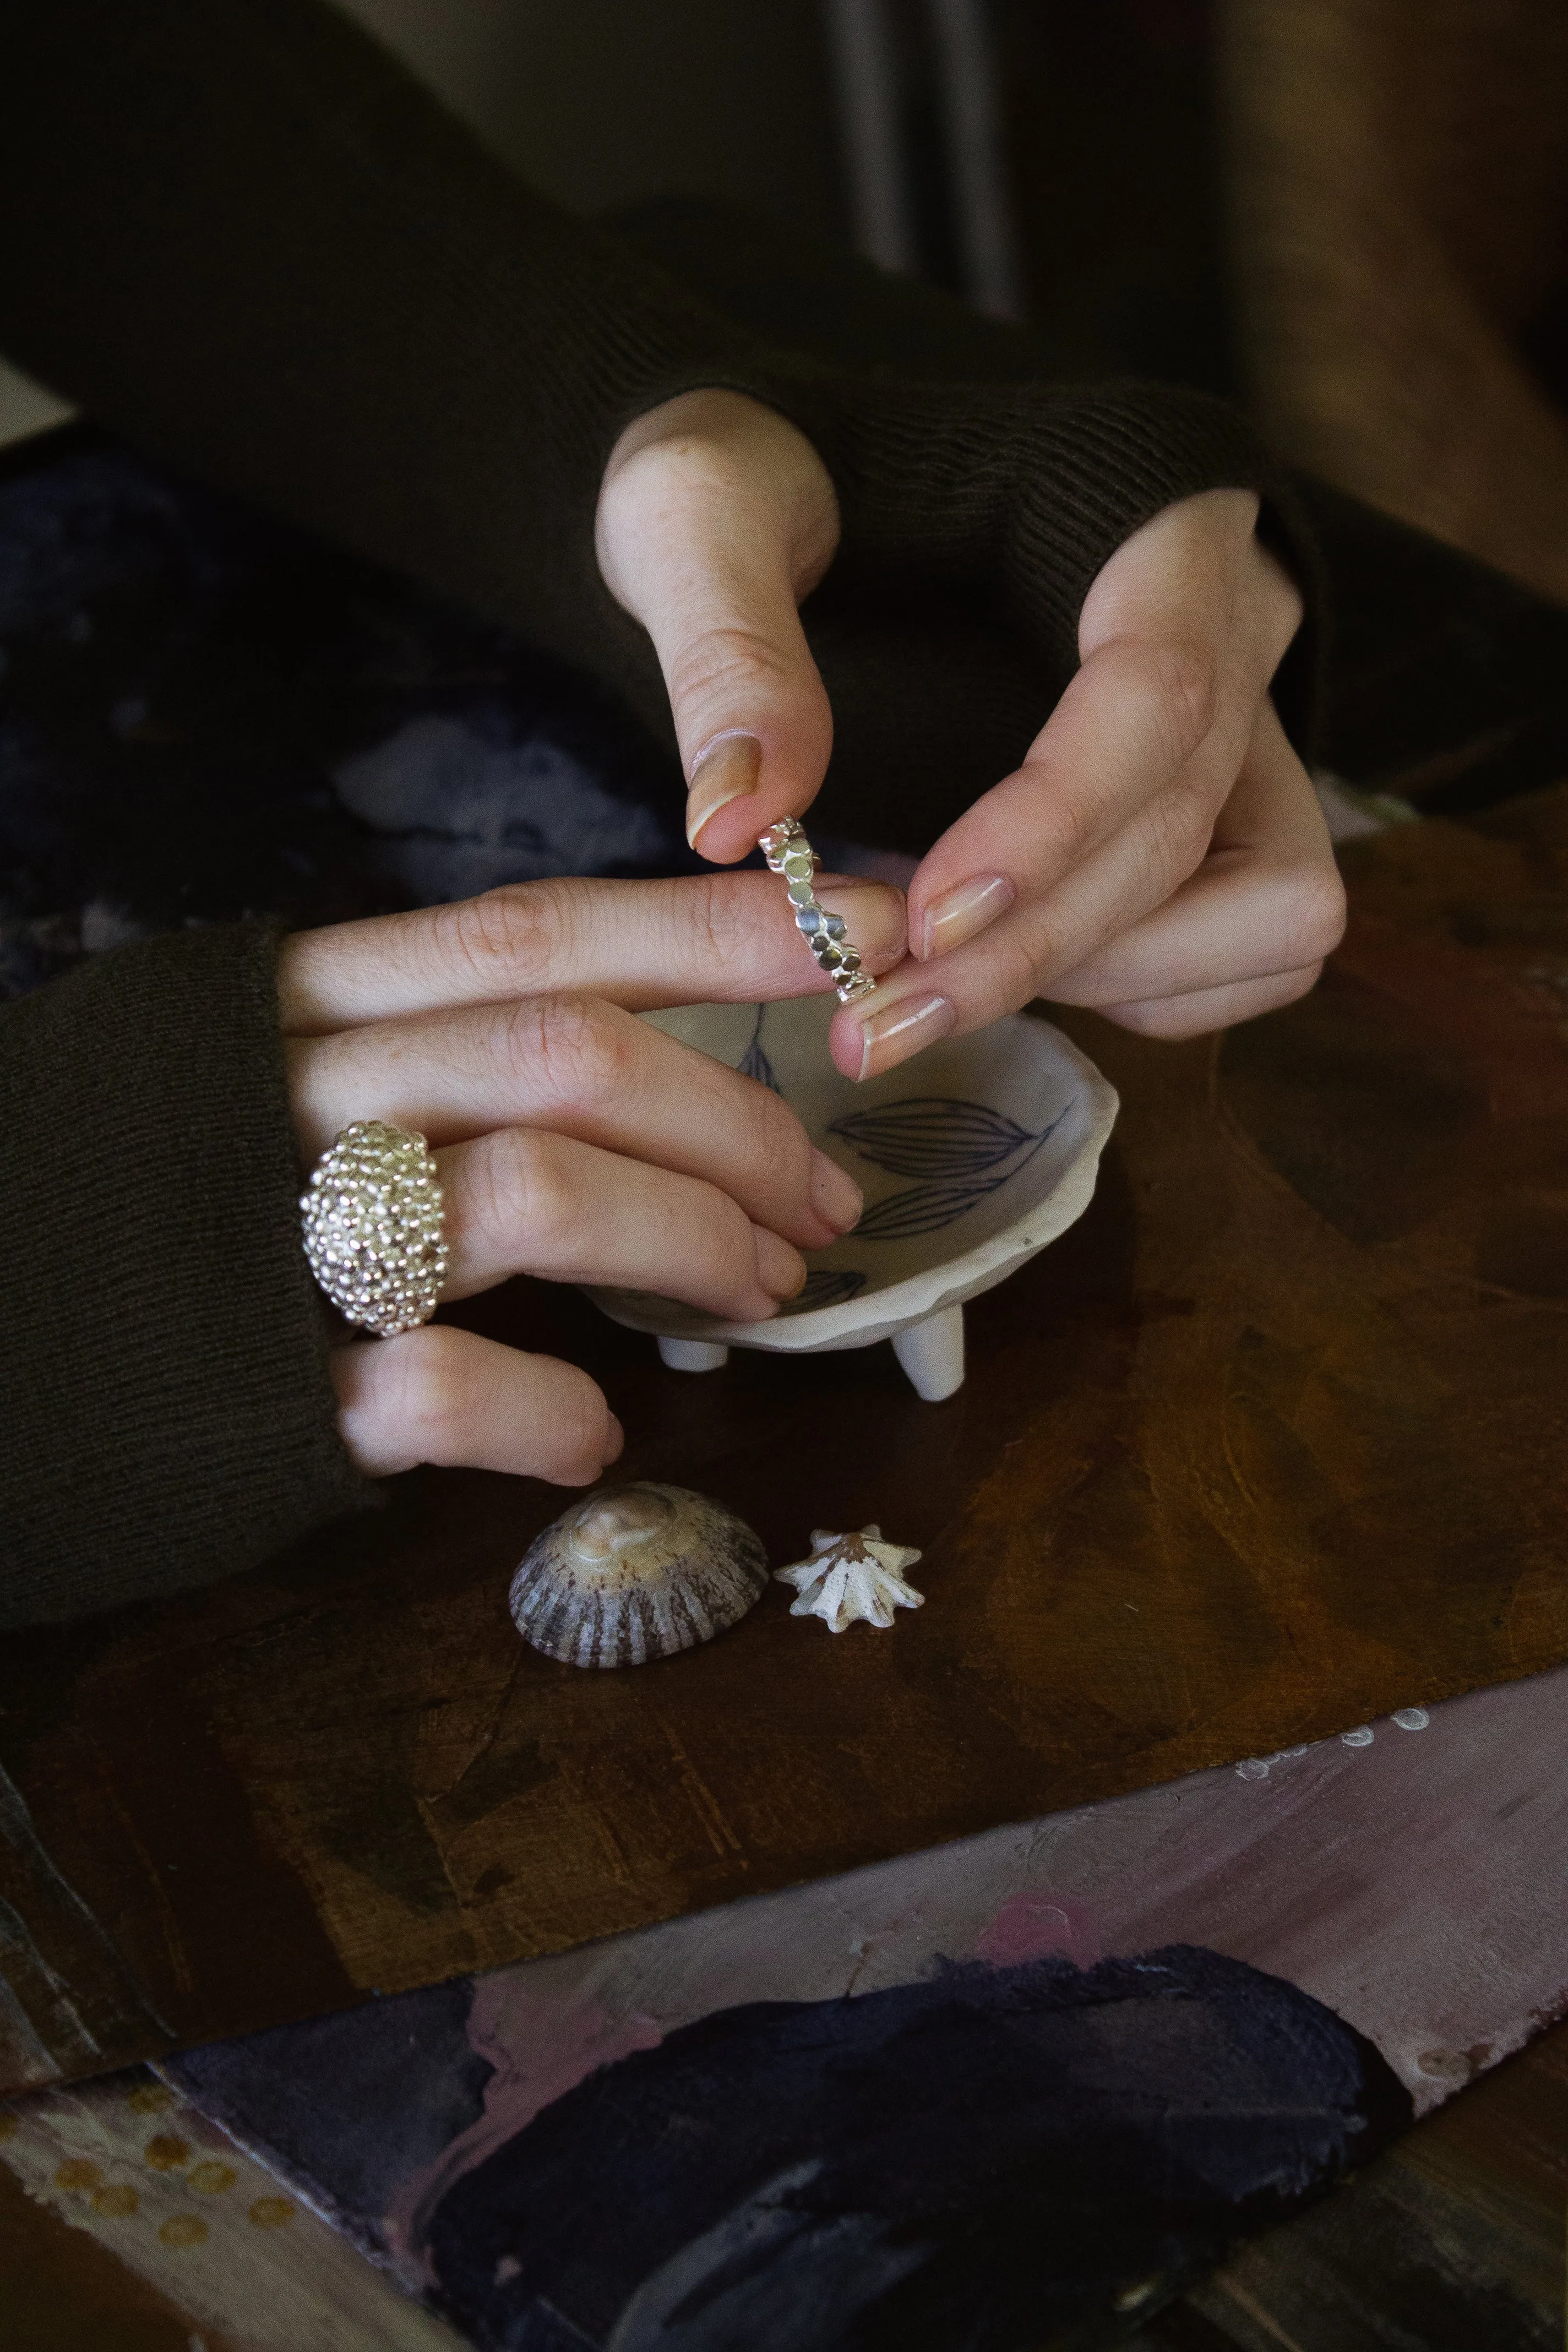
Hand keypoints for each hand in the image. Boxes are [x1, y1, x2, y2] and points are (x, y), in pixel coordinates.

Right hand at [278, 869, 903, 1483]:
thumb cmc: (156, 1197)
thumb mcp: (278, 1076)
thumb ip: (422, 1051)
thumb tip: (636, 1064)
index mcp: (304, 1004)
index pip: (533, 936)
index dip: (710, 928)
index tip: (861, 930)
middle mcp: (296, 1096)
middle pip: (565, 1058)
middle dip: (734, 1121)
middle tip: (826, 1197)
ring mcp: (272, 1239)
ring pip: (528, 1196)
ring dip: (685, 1243)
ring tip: (759, 1292)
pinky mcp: (256, 1390)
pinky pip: (434, 1384)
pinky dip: (544, 1408)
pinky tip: (591, 1430)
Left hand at [597, 397, 1344, 1076]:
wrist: (803, 489)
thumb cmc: (765, 472)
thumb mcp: (698, 506)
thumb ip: (721, 644)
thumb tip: (738, 822)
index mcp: (1140, 512)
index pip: (1157, 690)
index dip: (1055, 825)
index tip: (924, 918)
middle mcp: (1229, 617)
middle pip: (1190, 823)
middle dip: (1037, 945)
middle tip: (874, 1018)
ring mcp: (1247, 720)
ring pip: (1267, 904)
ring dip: (1102, 977)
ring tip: (931, 992)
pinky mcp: (1231, 803)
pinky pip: (1250, 944)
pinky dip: (1135, 988)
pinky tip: (996, 969)